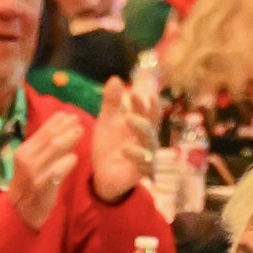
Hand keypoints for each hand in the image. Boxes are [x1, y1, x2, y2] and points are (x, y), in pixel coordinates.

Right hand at [6, 109, 86, 228]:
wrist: (20, 212)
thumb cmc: (30, 185)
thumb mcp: (31, 162)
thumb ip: (44, 147)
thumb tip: (61, 124)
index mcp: (24, 151)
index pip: (43, 130)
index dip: (58, 121)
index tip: (70, 115)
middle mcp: (26, 159)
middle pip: (50, 137)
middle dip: (67, 127)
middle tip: (79, 121)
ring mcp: (34, 173)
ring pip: (55, 149)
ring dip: (69, 139)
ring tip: (80, 132)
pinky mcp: (41, 186)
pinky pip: (57, 170)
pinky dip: (67, 162)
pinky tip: (74, 158)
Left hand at [87, 81, 148, 204]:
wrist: (102, 174)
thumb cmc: (110, 145)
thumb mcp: (107, 121)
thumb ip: (111, 102)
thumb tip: (115, 79)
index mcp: (142, 125)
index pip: (147, 111)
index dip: (142, 102)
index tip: (133, 92)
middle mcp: (147, 140)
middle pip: (151, 125)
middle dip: (144, 112)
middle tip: (134, 99)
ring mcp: (146, 156)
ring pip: (149, 143)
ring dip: (141, 130)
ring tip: (128, 119)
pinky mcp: (141, 173)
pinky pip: (144, 165)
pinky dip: (136, 156)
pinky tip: (125, 149)